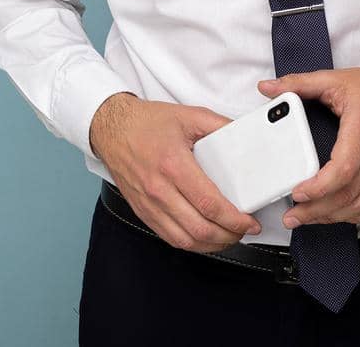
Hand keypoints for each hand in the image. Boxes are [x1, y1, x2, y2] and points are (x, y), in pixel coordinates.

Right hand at [88, 92, 262, 252]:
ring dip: (211, 244)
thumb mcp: (188, 116)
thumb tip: (243, 135)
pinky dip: (191, 243)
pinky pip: (169, 237)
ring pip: (185, 239)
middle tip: (243, 231)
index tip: (249, 221)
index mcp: (173, 165)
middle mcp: (159, 189)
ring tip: (228, 236)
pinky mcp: (143, 211)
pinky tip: (203, 237)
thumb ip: (219, 125)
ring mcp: (149, 204)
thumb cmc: (145, 123)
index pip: (209, 204)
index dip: (234, 219)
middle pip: (200, 228)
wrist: (111, 129)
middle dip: (228, 236)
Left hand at [259, 47, 359, 229]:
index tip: (297, 193)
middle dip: (317, 210)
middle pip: (349, 194)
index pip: (342, 170)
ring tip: (310, 218)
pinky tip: (339, 215)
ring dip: (335, 217)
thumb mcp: (335, 79)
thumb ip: (298, 83)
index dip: (318, 188)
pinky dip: (358, 216)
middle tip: (294, 215)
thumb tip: (267, 88)